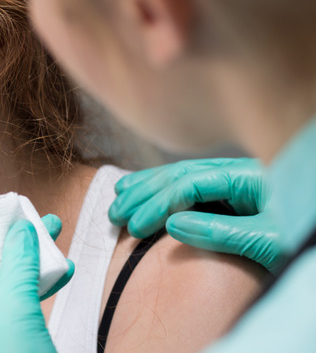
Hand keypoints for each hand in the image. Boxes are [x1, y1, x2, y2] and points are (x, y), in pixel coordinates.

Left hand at [0, 215, 73, 352]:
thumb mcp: (14, 309)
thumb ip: (18, 265)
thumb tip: (21, 230)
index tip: (7, 212)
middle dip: (17, 246)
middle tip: (40, 222)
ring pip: (9, 290)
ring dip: (34, 266)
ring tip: (55, 241)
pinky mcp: (9, 345)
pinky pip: (22, 309)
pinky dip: (40, 291)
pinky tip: (60, 274)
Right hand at [109, 158, 282, 272]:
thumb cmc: (301, 232)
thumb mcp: (266, 241)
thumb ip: (220, 232)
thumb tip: (172, 223)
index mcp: (246, 177)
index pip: (189, 183)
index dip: (158, 204)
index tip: (136, 226)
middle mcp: (234, 172)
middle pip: (176, 174)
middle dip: (143, 195)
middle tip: (115, 216)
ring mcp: (230, 179)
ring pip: (177, 175)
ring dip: (144, 188)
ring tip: (116, 201)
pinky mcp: (227, 190)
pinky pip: (185, 183)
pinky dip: (158, 188)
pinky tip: (137, 189)